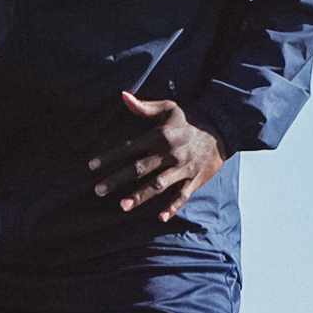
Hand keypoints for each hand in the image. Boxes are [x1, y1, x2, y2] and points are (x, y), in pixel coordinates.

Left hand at [88, 92, 225, 221]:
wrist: (221, 131)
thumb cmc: (189, 121)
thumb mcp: (168, 108)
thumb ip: (144, 106)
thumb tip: (123, 96)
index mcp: (159, 136)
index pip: (129, 148)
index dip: (110, 156)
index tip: (92, 166)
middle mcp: (169, 153)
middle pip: (139, 168)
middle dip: (118, 180)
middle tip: (98, 190)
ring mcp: (182, 168)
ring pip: (158, 184)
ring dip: (140, 195)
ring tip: (122, 205)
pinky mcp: (195, 179)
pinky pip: (183, 195)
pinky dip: (173, 207)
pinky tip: (161, 217)